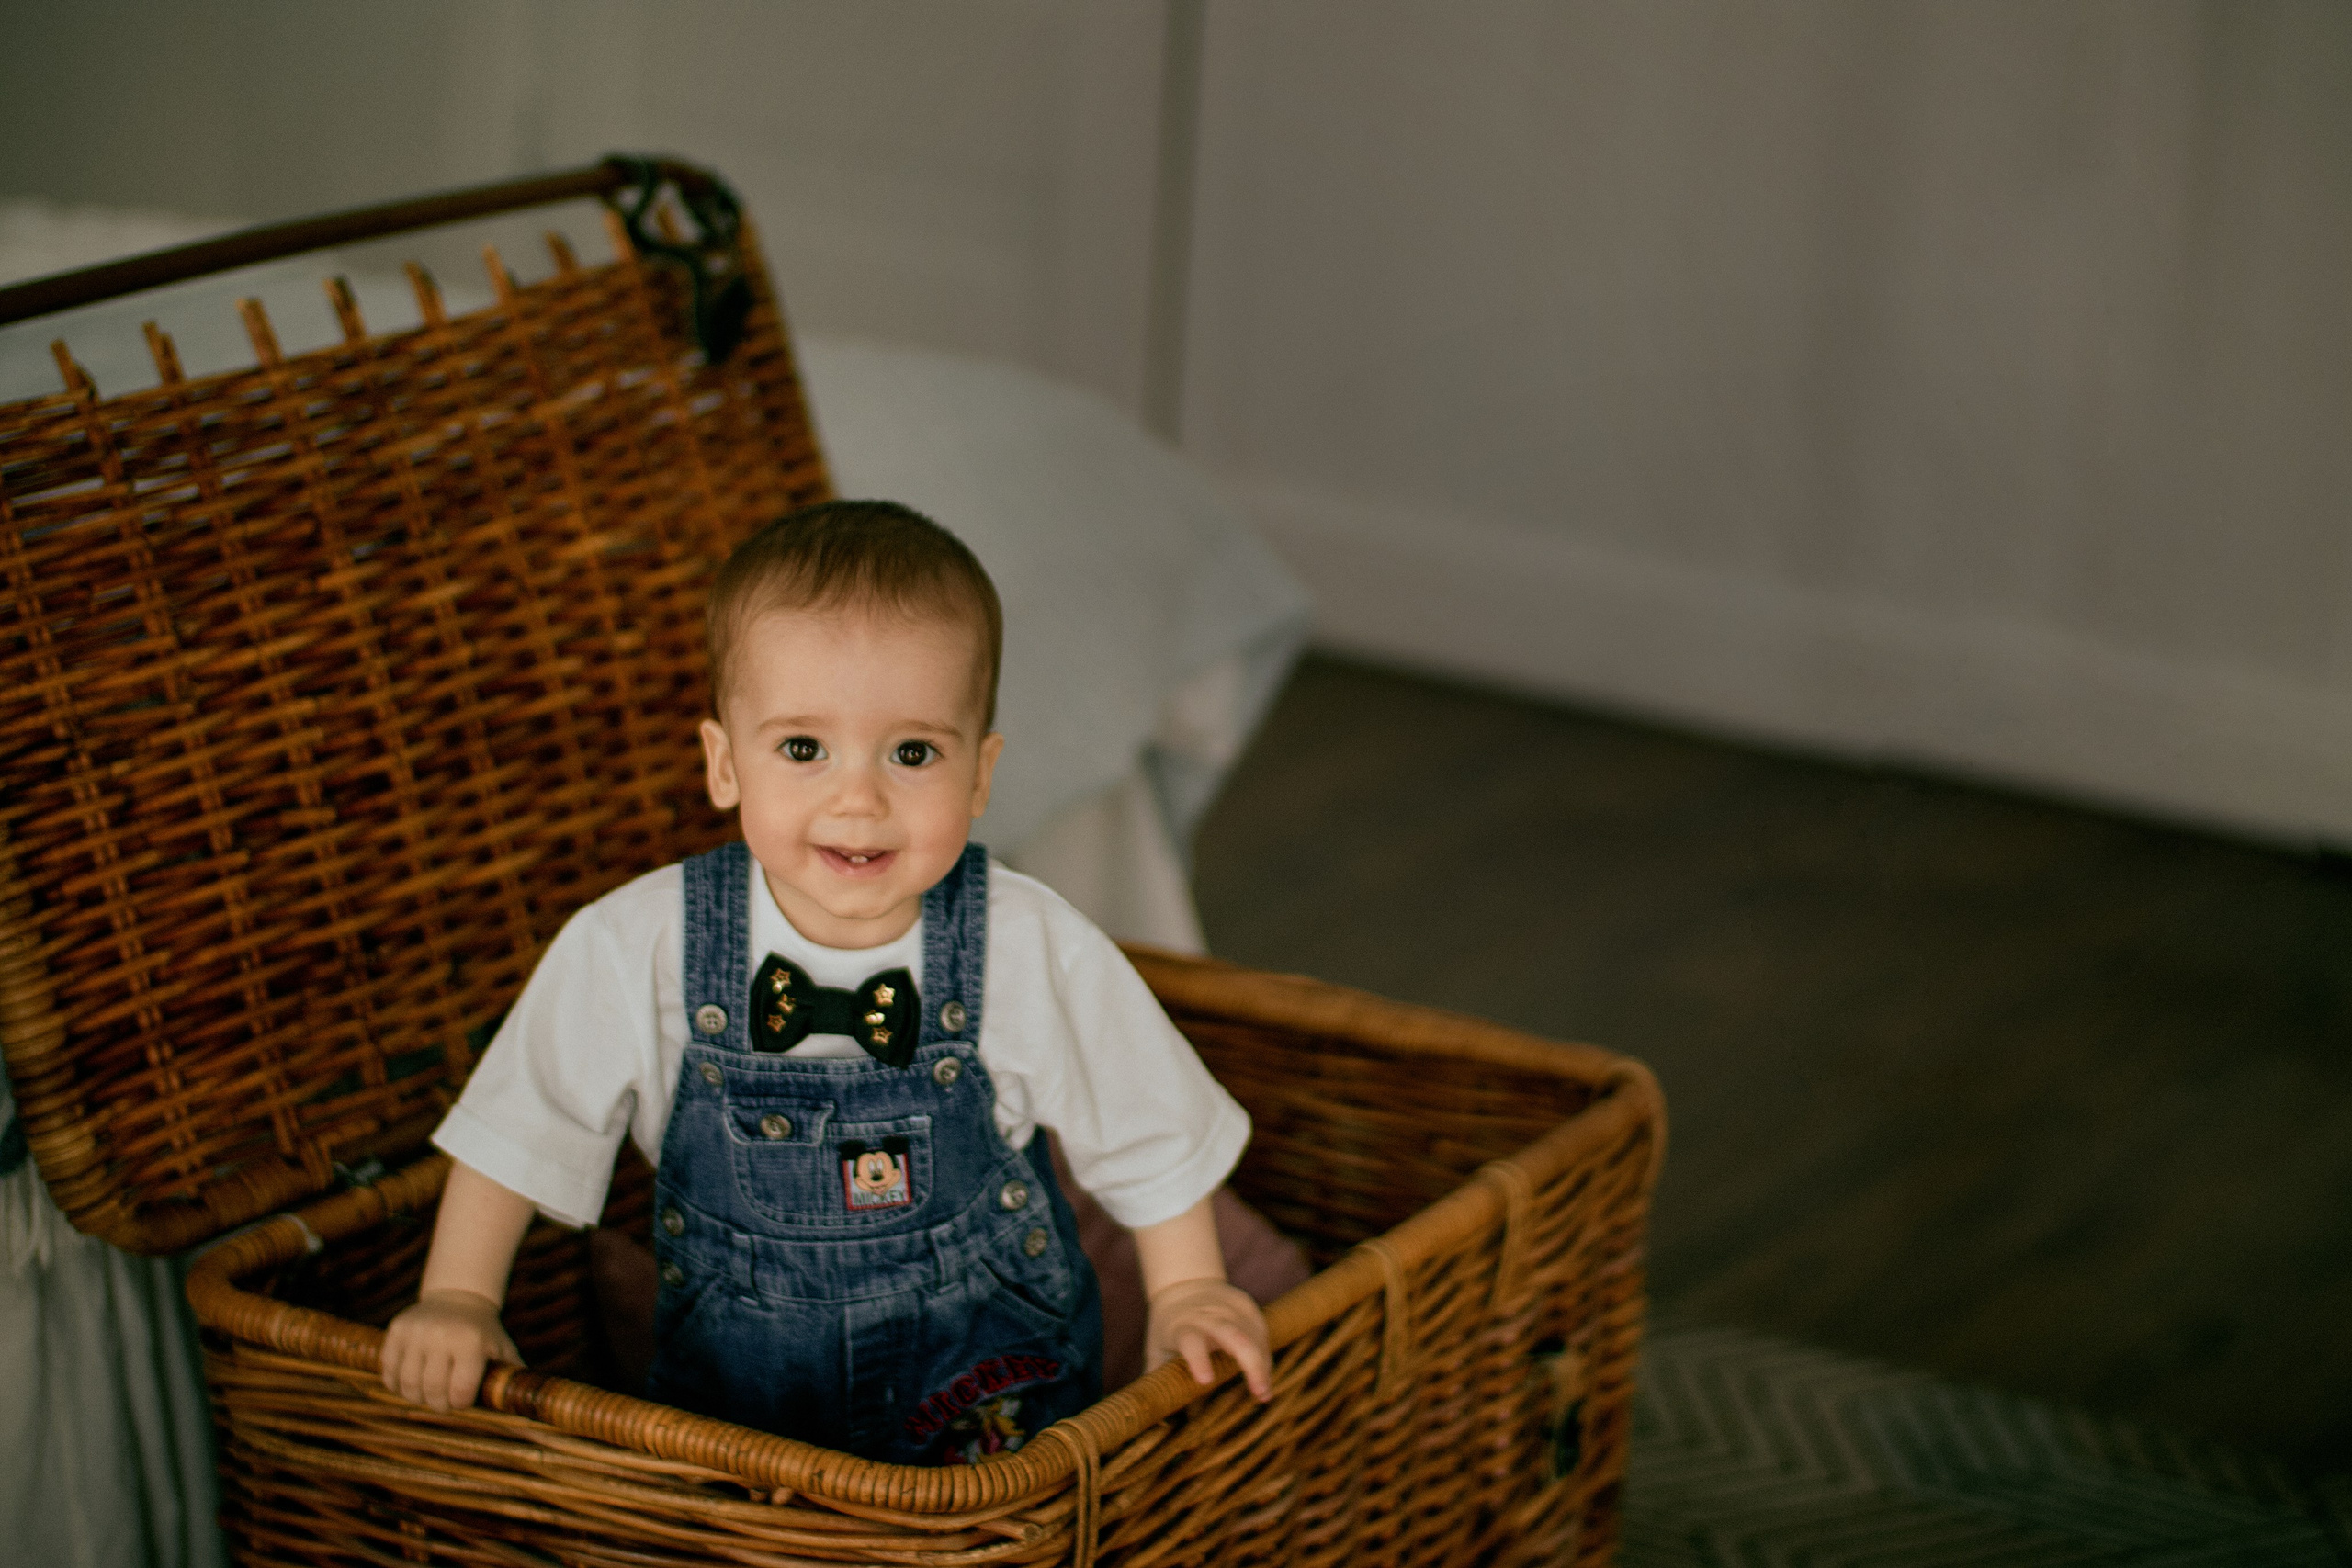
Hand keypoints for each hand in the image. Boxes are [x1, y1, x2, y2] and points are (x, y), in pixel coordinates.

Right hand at [381, 1287, 520, 1411]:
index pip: (459, 1391)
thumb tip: (526, 1405)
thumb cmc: (484, 1334)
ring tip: (428, 1395)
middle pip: (431, 1391)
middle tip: (444, 1403)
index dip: (460, 1404)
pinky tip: (411, 1383)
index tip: (463, 1401)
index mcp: (471, 1342)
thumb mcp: (503, 1350)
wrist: (459, 1298)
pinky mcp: (397, 1330)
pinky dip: (397, 1384)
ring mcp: (416, 1332)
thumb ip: (513, 1378)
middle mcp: (441, 1334)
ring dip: (417, 1397)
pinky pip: (389, 1371)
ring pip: (407, 1384)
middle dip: (439, 1405)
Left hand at [1145, 1276, 1272, 1400]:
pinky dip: (1265, 1353)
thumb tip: (1156, 1423)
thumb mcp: (1157, 1350)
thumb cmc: (1169, 1329)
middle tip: (1261, 1394)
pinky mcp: (1245, 1304)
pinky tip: (1264, 1371)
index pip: (1190, 1341)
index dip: (1198, 1359)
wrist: (1183, 1285)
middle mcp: (1207, 1315)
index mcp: (1182, 1327)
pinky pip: (1261, 1330)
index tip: (1205, 1380)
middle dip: (1251, 1364)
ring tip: (1264, 1392)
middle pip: (1234, 1335)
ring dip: (1262, 1364)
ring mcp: (1229, 1306)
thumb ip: (1157, 1382)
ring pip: (1254, 1334)